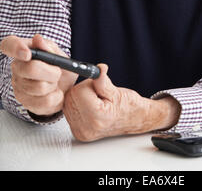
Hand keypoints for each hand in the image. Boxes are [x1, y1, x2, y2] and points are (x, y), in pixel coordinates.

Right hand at [0, 34, 77, 116]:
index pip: (8, 45)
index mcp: (23, 50)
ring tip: (54, 82)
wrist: (65, 87)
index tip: (28, 54)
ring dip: (54, 85)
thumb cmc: (59, 67)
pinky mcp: (26, 102)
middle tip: (57, 72)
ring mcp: (19, 86)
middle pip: (31, 69)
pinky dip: (56, 97)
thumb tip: (38, 39)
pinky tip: (54, 93)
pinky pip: (45, 101)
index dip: (15, 48)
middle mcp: (17, 68)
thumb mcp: (58, 53)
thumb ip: (48, 47)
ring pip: (40, 87)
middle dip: (52, 71)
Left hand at [63, 64, 180, 141]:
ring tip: (96, 101)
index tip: (99, 87)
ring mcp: (81, 132)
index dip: (89, 84)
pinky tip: (90, 106)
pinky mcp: (77, 132)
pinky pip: (69, 110)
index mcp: (96, 118)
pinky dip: (77, 104)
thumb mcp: (117, 91)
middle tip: (99, 95)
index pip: (78, 92)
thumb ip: (103, 81)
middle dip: (83, 90)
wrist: (134, 120)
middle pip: (70, 97)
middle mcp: (86, 128)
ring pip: (67, 102)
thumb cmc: (128, 106)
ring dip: (79, 97)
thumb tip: (98, 69)